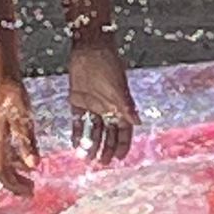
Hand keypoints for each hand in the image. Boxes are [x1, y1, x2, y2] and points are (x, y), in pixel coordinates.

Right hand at [0, 77, 40, 196]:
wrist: (4, 79)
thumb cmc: (14, 96)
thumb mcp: (23, 118)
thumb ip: (27, 142)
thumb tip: (34, 166)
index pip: (1, 171)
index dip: (14, 185)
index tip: (29, 192)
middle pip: (0, 170)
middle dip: (14, 184)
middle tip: (31, 192)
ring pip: (3, 163)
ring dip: (16, 174)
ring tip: (31, 181)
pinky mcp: (1, 131)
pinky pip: (7, 153)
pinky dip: (17, 161)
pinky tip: (29, 162)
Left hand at [68, 34, 137, 165]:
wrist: (90, 48)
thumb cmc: (108, 65)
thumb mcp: (117, 87)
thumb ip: (125, 106)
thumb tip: (137, 123)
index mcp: (120, 107)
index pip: (124, 131)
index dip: (122, 145)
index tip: (119, 159)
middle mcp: (107, 109)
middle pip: (109, 134)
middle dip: (106, 149)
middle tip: (101, 164)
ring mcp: (93, 106)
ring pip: (94, 131)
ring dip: (91, 145)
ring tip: (88, 159)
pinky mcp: (78, 101)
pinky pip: (78, 122)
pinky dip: (78, 133)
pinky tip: (75, 145)